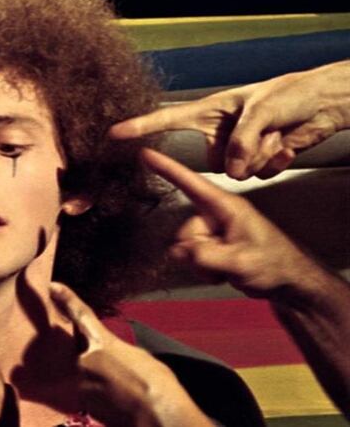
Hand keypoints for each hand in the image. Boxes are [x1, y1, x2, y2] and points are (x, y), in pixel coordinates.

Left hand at [49, 282, 211, 426]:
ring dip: (88, 373)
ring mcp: (80, 383)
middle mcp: (84, 361)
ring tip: (113, 383)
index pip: (79, 314)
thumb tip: (105, 351)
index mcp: (102, 342)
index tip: (52, 288)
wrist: (157, 419)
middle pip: (74, 347)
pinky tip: (110, 396)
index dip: (66, 298)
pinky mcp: (81, 404)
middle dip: (81, 349)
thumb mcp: (138, 356)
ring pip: (76, 370)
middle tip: (102, 360)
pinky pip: (81, 390)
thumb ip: (114, 348)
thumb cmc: (157, 386)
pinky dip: (91, 390)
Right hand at [111, 60, 349, 179]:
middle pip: (212, 163)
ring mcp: (238, 151)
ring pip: (238, 173)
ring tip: (278, 134)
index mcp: (212, 112)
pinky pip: (257, 175)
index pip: (168, 121)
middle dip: (241, 153)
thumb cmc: (290, 95)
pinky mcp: (256, 162)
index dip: (140, 128)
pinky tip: (286, 144)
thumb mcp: (260, 113)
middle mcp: (221, 134)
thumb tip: (230, 172)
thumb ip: (239, 144)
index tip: (114, 133)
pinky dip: (274, 162)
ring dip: (262, 157)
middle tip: (264, 132)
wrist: (324, 104)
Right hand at [141, 148, 323, 298]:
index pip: (190, 183)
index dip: (167, 168)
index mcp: (226, 206)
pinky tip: (224, 271)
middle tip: (222, 262)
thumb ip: (206, 255)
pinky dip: (205, 268)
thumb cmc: (275, 264)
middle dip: (197, 252)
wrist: (290, 282)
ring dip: (202, 263)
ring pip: (187, 246)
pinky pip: (193, 256)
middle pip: (185, 230)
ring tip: (227, 268)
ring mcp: (216, 231)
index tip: (146, 154)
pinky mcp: (215, 245)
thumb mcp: (240, 261)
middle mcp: (218, 215)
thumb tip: (178, 251)